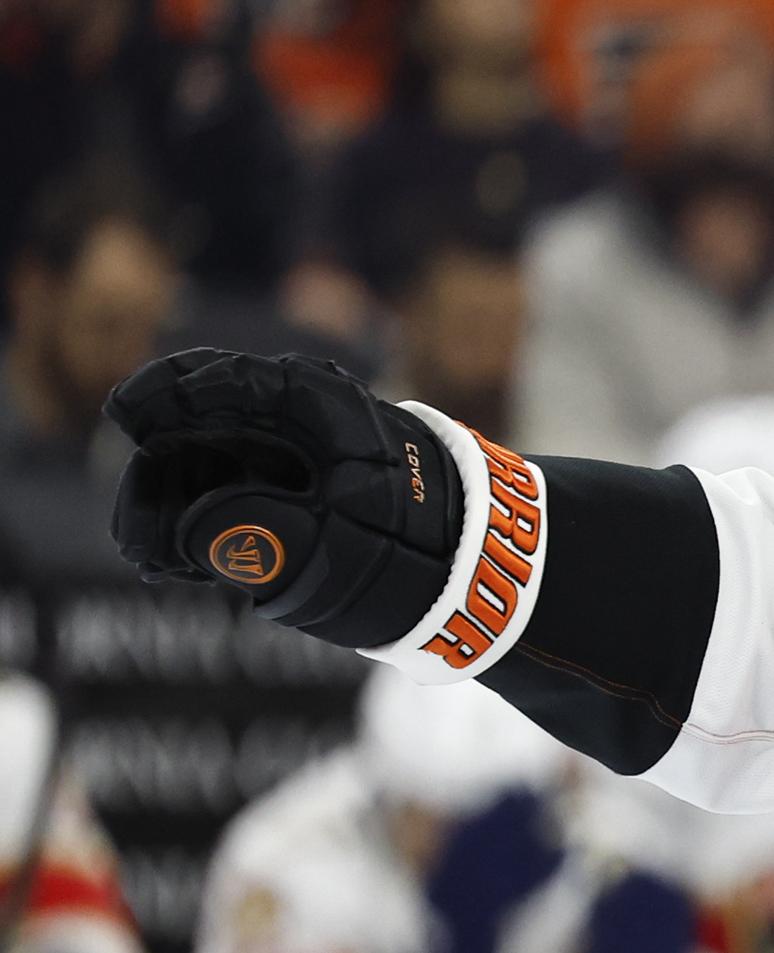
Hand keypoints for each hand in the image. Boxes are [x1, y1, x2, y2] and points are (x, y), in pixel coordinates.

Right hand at [107, 349, 462, 647]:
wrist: (471, 574)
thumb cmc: (415, 551)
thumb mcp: (340, 548)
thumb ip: (263, 535)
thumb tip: (193, 531)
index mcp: (322, 408)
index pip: (232, 379)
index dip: (168, 390)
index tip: (124, 415)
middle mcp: (300, 423)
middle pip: (201, 426)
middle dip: (158, 474)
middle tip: (137, 540)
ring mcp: (291, 458)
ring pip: (204, 464)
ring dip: (171, 506)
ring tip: (157, 563)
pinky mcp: (286, 496)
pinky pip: (223, 494)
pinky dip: (195, 523)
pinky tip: (176, 565)